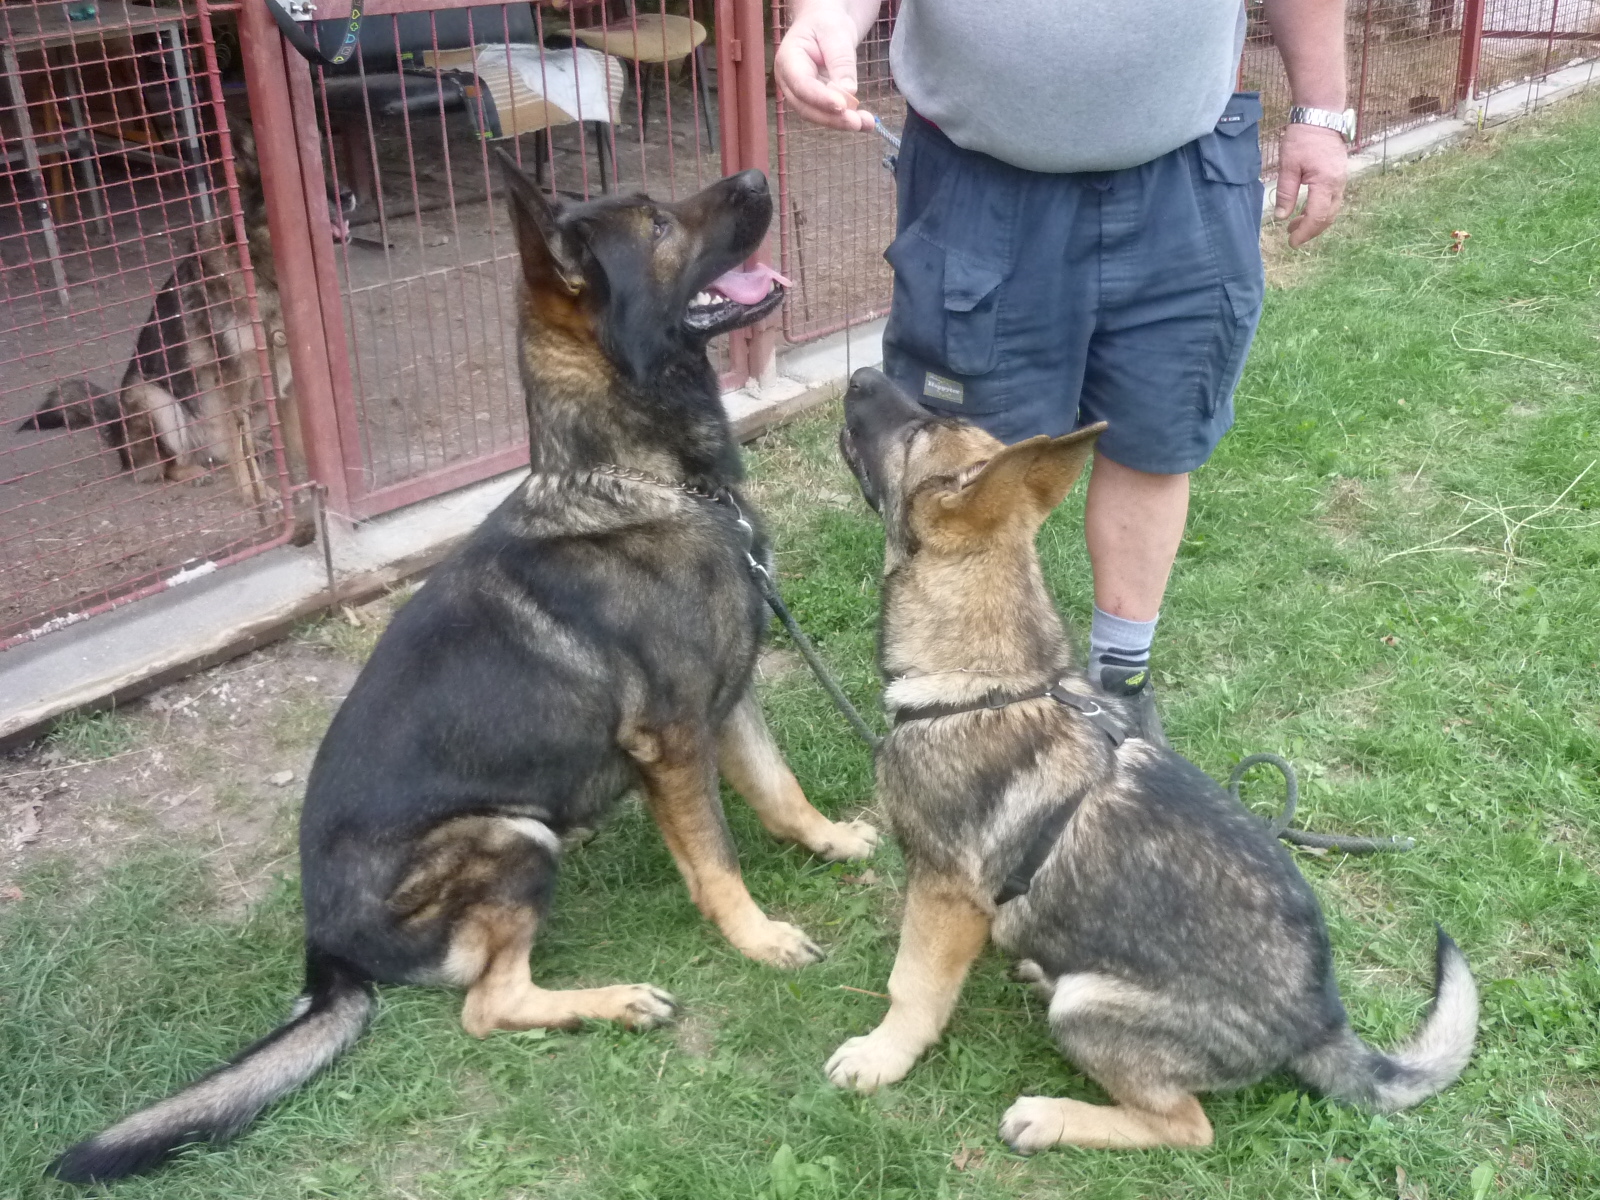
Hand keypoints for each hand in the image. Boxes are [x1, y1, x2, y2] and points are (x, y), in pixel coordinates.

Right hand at [774, 1, 874, 131]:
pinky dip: (847, 119)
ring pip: (818, 115)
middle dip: (832, 118)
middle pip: (807, 107)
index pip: (801, 84)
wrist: (824, 25)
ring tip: (867, 123)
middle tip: (856, 122)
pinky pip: (829, 113)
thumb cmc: (826, 24)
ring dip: (842, 122)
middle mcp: (790, 82)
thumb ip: (841, 61)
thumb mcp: (836, 34)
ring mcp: (801, 94)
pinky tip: (866, 122)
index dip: (820, 98)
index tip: (842, 106)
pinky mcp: (815, 101)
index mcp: (788, 60)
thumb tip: (849, 92)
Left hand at [1274, 122, 1347, 246]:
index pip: (1317, 217)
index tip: (1291, 242)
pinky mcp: (1340, 176)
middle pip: (1327, 217)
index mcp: (1325, 183)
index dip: (1304, 233)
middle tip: (1291, 237)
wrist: (1321, 116)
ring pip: (1332, 210)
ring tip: (1295, 226)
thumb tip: (1281, 217)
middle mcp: (1338, 184)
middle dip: (1310, 231)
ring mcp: (1342, 180)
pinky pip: (1333, 200)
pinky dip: (1320, 210)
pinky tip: (1305, 211)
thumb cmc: (1302, 138)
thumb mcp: (1288, 166)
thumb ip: (1285, 193)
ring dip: (1315, 222)